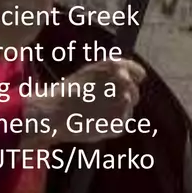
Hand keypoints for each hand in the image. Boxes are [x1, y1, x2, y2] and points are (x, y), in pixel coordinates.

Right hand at [24, 57, 146, 145]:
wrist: (53, 112)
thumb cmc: (66, 93)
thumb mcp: (89, 73)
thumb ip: (110, 73)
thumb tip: (128, 78)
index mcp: (116, 66)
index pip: (138, 73)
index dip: (132, 81)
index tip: (129, 88)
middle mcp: (124, 82)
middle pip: (134, 93)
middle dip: (122, 99)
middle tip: (101, 105)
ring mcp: (124, 102)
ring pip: (127, 109)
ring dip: (115, 112)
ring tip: (93, 114)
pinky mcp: (120, 122)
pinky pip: (120, 124)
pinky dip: (111, 126)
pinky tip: (93, 123)